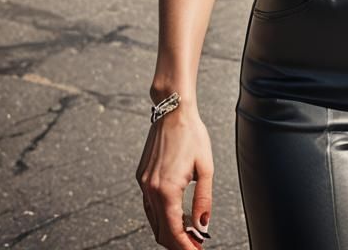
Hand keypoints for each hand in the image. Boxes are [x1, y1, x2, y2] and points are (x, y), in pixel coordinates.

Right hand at [136, 104, 213, 247]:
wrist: (173, 111)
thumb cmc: (191, 134)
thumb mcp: (205, 168)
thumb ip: (203, 200)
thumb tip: (202, 225)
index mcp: (166, 190)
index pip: (173, 231)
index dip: (185, 246)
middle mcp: (150, 190)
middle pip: (160, 231)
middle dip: (177, 242)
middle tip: (194, 245)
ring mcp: (143, 184)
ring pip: (153, 220)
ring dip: (169, 230)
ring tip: (188, 231)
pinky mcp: (141, 177)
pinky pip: (148, 205)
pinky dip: (161, 215)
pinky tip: (176, 213)